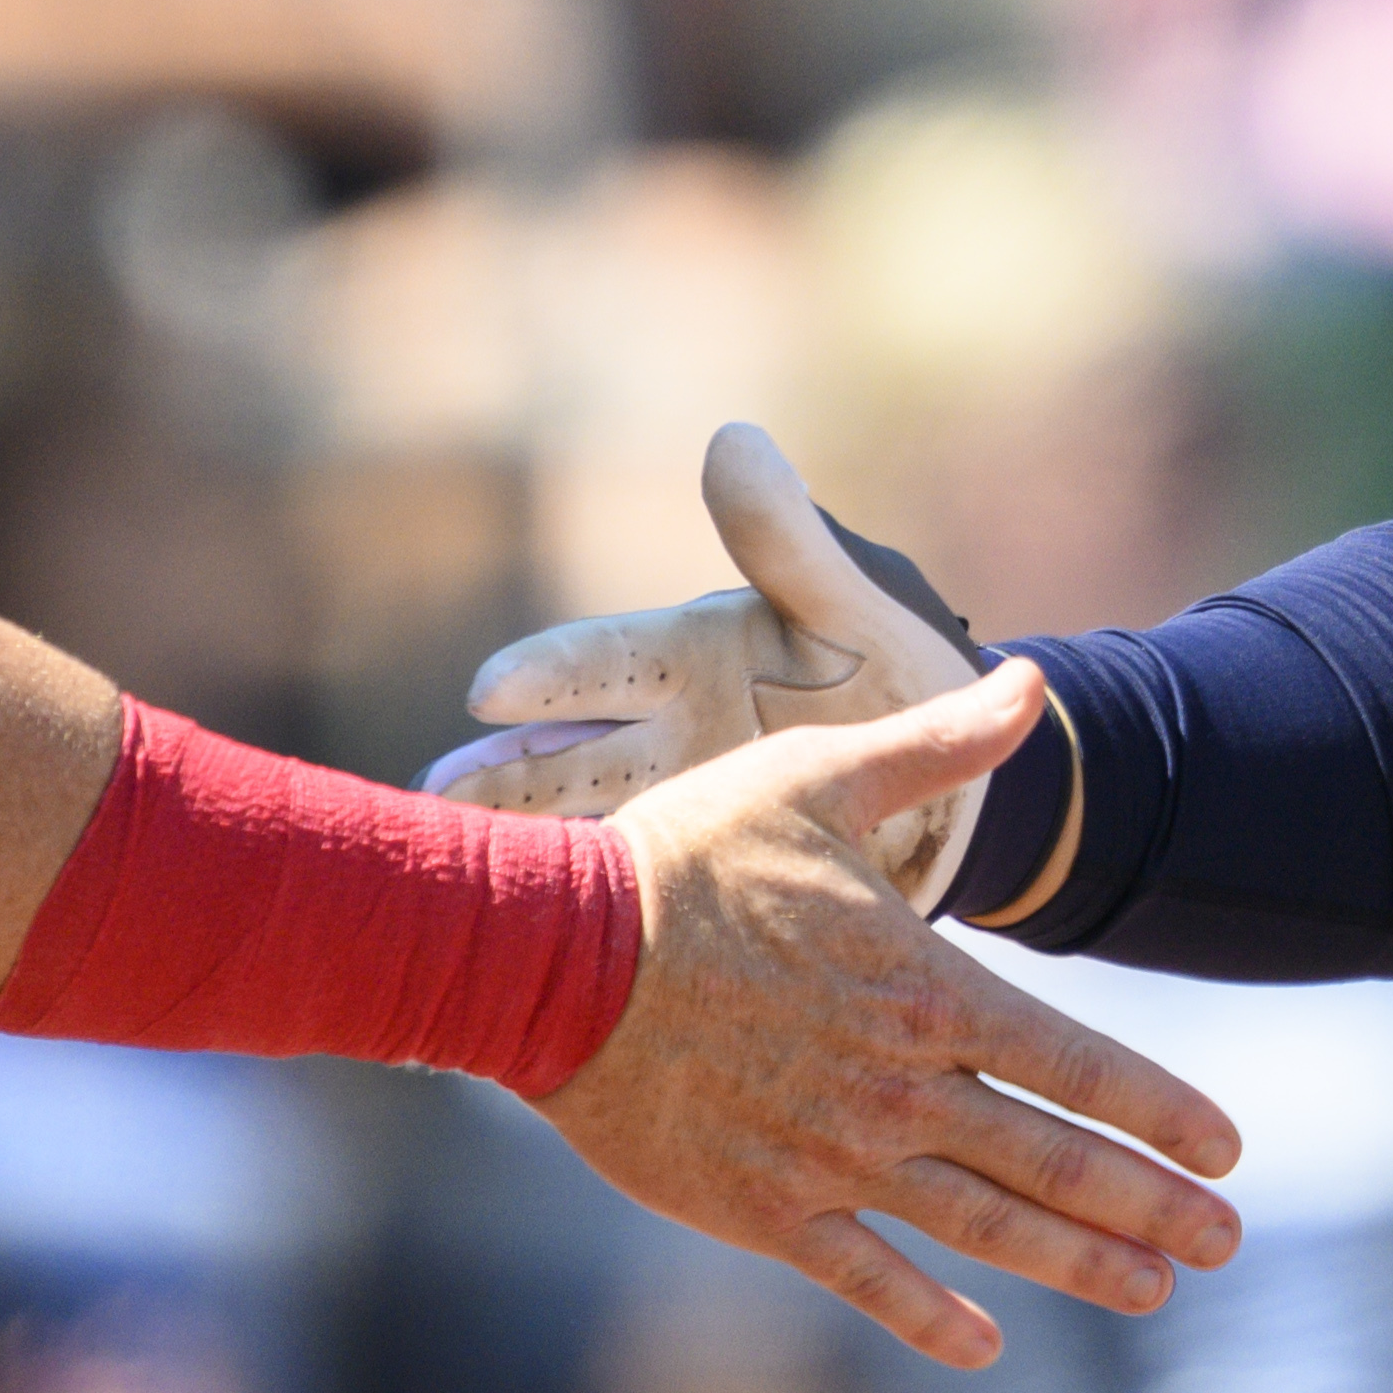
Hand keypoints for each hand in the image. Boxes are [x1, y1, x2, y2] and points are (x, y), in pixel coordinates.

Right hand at [425, 423, 990, 906]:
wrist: (963, 779)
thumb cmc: (904, 668)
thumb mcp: (858, 607)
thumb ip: (793, 544)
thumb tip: (731, 440)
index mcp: (695, 655)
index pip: (607, 660)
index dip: (550, 674)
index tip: (489, 690)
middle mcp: (666, 730)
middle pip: (567, 752)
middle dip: (500, 774)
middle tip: (429, 800)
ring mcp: (676, 806)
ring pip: (579, 827)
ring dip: (518, 852)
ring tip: (446, 879)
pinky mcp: (695, 871)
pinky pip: (629, 896)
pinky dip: (578, 923)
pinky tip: (517, 952)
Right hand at [544, 659, 1240, 1368]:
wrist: (550, 958)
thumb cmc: (686, 858)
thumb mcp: (818, 777)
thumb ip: (939, 745)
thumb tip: (1039, 684)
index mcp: (925, 990)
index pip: (1077, 1064)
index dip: (1160, 1111)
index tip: (1227, 1152)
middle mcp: (899, 1089)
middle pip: (1054, 1162)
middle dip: (1150, 1206)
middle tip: (1222, 1242)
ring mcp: (835, 1160)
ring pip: (984, 1229)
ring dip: (1077, 1263)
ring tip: (1151, 1288)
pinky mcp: (766, 1210)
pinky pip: (869, 1280)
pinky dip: (932, 1320)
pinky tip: (985, 1348)